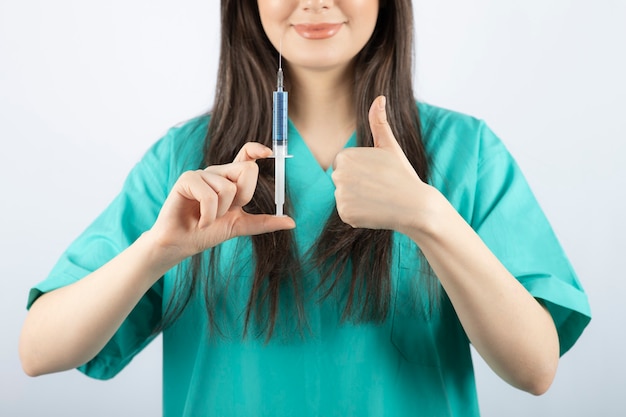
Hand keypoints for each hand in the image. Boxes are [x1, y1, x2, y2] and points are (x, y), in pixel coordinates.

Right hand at [149, 142, 294, 260]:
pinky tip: (200, 222)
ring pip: (228, 188)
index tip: (268, 153)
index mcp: (229, 179)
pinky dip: (208, 215)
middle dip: (242, 197)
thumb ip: (265, 222)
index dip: (257, 149)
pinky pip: (210, 196)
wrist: (182, 244)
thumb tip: (291, 222)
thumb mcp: (241, 226)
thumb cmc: (207, 233)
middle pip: (246, 170)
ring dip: (220, 212)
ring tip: (208, 219)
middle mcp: (217, 172)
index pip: (246, 155)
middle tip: (225, 212)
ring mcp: (202, 174)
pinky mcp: (187, 179)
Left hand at [332, 96, 430, 232]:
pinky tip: (374, 211)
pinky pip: (347, 214)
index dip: (362, 172)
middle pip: (342, 182)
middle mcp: (338, 175)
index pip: (344, 166)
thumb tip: (379, 97)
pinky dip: (359, 215)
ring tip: (378, 199)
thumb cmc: (403, 175)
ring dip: (359, 201)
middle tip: (378, 188)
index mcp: (345, 156)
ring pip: (345, 198)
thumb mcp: (390, 146)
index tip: (377, 175)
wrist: (415, 206)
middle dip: (358, 186)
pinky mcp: (345, 214)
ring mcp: (341, 195)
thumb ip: (379, 123)